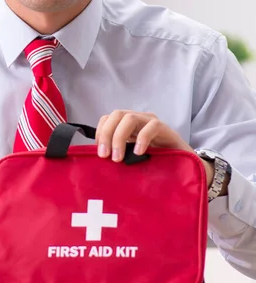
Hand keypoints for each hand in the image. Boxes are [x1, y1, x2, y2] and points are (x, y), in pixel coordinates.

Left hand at [95, 110, 213, 185]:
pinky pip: (152, 126)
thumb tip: (97, 163)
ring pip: (129, 117)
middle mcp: (137, 119)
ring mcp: (150, 122)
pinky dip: (142, 138)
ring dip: (119, 137)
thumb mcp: (131, 159)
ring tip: (118, 157)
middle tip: (104, 156)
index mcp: (126, 125)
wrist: (185, 167)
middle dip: (106, 134)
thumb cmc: (155, 162)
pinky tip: (138, 153)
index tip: (98, 152)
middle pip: (116, 115)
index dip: (100, 132)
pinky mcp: (165, 129)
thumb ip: (119, 155)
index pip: (107, 119)